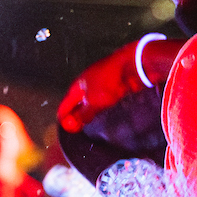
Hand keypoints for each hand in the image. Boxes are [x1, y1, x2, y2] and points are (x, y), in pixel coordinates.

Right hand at [57, 38, 183, 132]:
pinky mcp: (112, 85)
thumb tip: (73, 123)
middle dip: (75, 116)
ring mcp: (99, 83)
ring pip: (90, 101)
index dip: (64, 118)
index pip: (65, 105)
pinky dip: (101, 108)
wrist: (131, 66)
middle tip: (77, 129)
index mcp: (77, 86)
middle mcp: (86, 84)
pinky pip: (102, 99)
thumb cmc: (110, 81)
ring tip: (90, 125)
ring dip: (89, 112)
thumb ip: (82, 114)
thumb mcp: (93, 102)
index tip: (68, 130)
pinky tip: (105, 114)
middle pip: (76, 103)